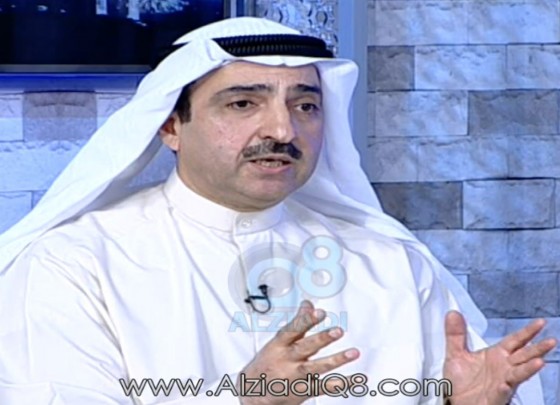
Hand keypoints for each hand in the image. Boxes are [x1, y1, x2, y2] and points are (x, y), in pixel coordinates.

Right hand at [238, 300, 359, 404]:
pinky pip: (325, 387)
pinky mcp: (303, 391)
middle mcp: (287, 359)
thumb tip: (308, 304)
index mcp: (279, 344)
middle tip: (338, 330)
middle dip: (321, 339)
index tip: (319, 312)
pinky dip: (342, 384)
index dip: (305, 321)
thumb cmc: (268, 362)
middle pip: (305, 348)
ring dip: (336, 360)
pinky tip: (356, 379)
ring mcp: (295, 376)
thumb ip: (297, 322)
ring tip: (353, 352)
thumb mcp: (278, 341)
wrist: (254, 393)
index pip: (292, 330)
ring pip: (316, 368)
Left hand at [443, 311, 555, 404]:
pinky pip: (501, 392)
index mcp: (496, 355)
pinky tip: (505, 384)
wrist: (456, 403)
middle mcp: (503, 368)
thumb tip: (452, 313)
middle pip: (523, 356)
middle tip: (551, 340)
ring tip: (539, 362)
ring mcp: (502, 383)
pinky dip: (504, 389)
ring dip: (528, 369)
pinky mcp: (494, 397)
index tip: (541, 323)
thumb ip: (455, 334)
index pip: (515, 341)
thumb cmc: (461, 381)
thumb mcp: (455, 354)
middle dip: (537, 349)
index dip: (527, 332)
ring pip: (519, 374)